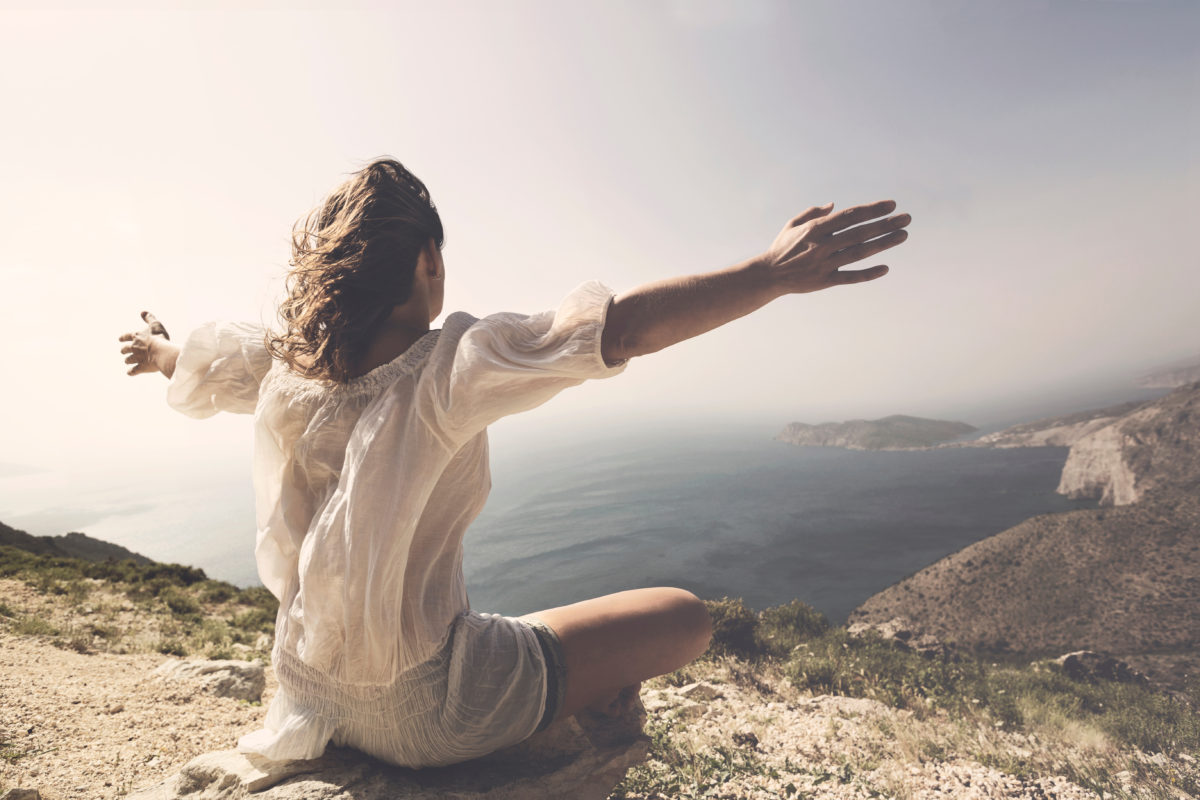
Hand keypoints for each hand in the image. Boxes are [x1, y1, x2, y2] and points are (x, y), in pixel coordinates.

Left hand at [119, 311, 178, 376]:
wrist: (162, 352)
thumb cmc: (160, 338)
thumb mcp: (155, 325)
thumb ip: (149, 318)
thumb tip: (142, 312)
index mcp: (137, 337)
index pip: (126, 336)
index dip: (123, 338)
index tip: (120, 339)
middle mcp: (134, 347)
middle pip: (125, 349)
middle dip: (124, 350)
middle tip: (123, 351)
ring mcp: (137, 358)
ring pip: (128, 360)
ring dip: (128, 360)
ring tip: (128, 361)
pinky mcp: (141, 367)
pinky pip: (134, 371)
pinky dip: (131, 372)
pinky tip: (130, 372)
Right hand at [762, 200, 909, 293]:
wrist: (768, 275)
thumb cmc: (781, 248)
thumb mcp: (792, 224)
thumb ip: (813, 213)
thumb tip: (835, 206)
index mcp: (816, 229)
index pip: (850, 216)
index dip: (872, 210)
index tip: (891, 205)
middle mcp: (823, 245)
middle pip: (860, 233)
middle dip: (885, 224)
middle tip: (906, 218)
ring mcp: (825, 264)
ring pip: (859, 253)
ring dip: (883, 243)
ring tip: (903, 235)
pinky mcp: (825, 281)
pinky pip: (850, 277)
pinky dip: (868, 274)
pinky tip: (885, 268)